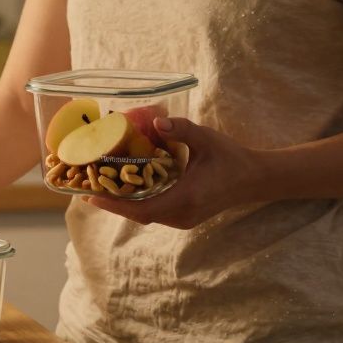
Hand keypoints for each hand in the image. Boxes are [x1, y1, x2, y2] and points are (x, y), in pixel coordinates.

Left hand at [81, 117, 267, 228]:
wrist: (255, 179)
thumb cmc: (232, 158)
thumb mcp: (207, 139)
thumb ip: (182, 130)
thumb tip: (156, 123)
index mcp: (187, 199)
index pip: (143, 209)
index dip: (115, 205)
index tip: (91, 196)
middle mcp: (182, 215)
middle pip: (138, 214)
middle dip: (112, 203)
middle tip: (87, 187)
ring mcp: (183, 219)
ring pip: (145, 215)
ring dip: (122, 203)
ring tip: (100, 186)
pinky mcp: (184, 217)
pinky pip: (154, 212)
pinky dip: (137, 202)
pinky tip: (125, 187)